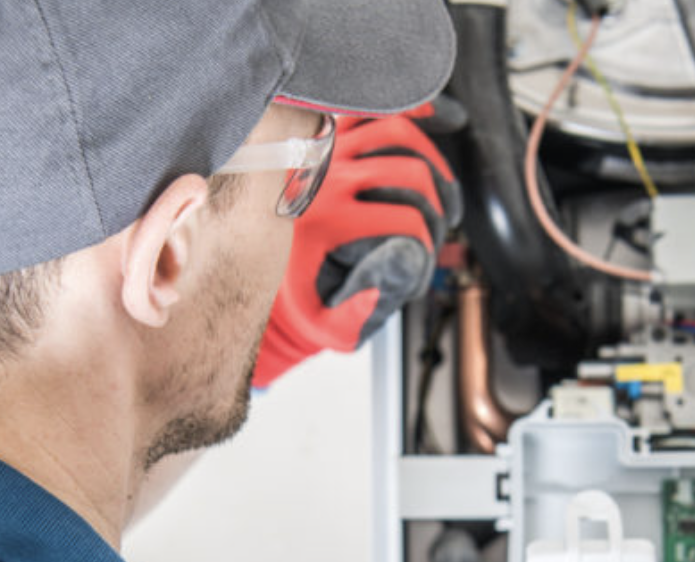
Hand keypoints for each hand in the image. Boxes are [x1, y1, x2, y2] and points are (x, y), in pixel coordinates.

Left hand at [252, 111, 460, 388]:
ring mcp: (326, 149)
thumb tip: (403, 268)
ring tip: (438, 191)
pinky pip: (372, 108)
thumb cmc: (298, 292)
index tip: (424, 257)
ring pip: (398, 131)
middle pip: (410, 172)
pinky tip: (431, 123)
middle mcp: (325, 178)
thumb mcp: (326, 321)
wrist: (255, 263)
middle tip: (438, 228)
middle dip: (437, 206)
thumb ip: (362, 313)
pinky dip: (407, 110)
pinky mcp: (327, 132)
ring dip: (431, 160)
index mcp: (327, 221)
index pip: (406, 220)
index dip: (429, 243)